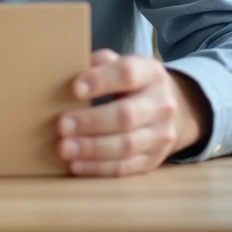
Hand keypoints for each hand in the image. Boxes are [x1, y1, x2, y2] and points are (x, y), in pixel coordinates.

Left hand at [53, 49, 210, 177]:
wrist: (169, 110)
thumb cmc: (131, 83)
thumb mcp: (120, 64)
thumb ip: (98, 64)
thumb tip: (66, 67)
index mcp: (150, 73)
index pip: (127, 74)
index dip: (100, 81)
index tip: (74, 88)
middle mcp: (161, 105)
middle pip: (126, 115)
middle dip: (91, 122)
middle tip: (61, 125)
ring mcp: (161, 135)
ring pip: (126, 145)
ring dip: (91, 148)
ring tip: (63, 148)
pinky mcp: (154, 160)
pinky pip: (125, 167)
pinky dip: (98, 168)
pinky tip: (76, 164)